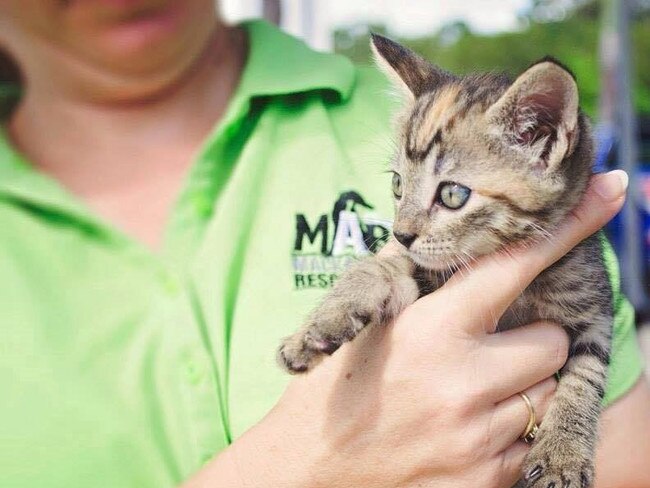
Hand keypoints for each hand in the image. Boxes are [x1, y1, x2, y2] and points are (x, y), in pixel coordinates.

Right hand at [184, 170, 626, 487]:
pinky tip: (462, 433)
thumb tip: (434, 234)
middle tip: (485, 351)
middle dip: (529, 341)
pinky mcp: (487, 481)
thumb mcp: (365, 328)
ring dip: (519, 388)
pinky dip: (509, 433)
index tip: (609, 189)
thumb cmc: (332, 393)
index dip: (567, 225)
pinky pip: (530, 442)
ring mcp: (480, 439)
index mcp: (431, 331)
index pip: (514, 266)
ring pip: (547, 393)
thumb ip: (408, 278)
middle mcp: (464, 383)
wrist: (310, 472)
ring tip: (464, 397)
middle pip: (552, 342)